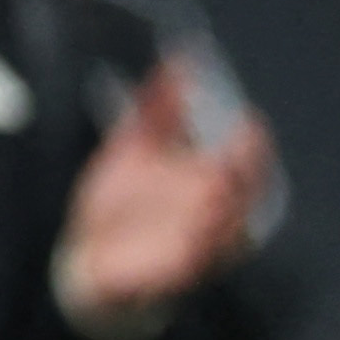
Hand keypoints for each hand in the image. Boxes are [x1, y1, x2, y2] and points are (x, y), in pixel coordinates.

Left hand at [57, 62, 276, 331]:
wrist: (86, 259)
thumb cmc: (122, 199)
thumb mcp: (135, 145)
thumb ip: (159, 107)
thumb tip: (182, 58)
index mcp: (208, 186)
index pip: (246, 168)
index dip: (252, 148)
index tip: (250, 123)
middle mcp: (209, 221)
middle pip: (238, 202)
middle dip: (239, 182)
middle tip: (229, 162)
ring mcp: (189, 253)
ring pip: (216, 239)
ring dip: (217, 219)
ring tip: (214, 194)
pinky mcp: (160, 281)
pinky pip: (175, 274)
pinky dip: (181, 262)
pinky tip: (185, 245)